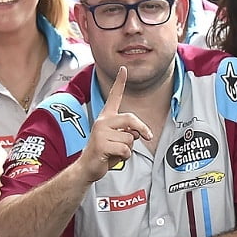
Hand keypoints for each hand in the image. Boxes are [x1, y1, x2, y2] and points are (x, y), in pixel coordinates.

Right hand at [78, 67, 151, 182]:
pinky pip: (125, 150)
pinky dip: (124, 157)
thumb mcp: (120, 140)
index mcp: (106, 117)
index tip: (123, 68)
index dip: (119, 82)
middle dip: (142, 129)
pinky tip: (112, 158)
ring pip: (130, 139)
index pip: (114, 97)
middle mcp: (102, 121)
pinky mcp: (100, 144)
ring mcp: (100, 132)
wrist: (88, 168)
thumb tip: (139, 132)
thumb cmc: (105, 153)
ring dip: (129, 149)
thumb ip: (129, 132)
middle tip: (148, 137)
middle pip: (131, 119)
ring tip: (116, 152)